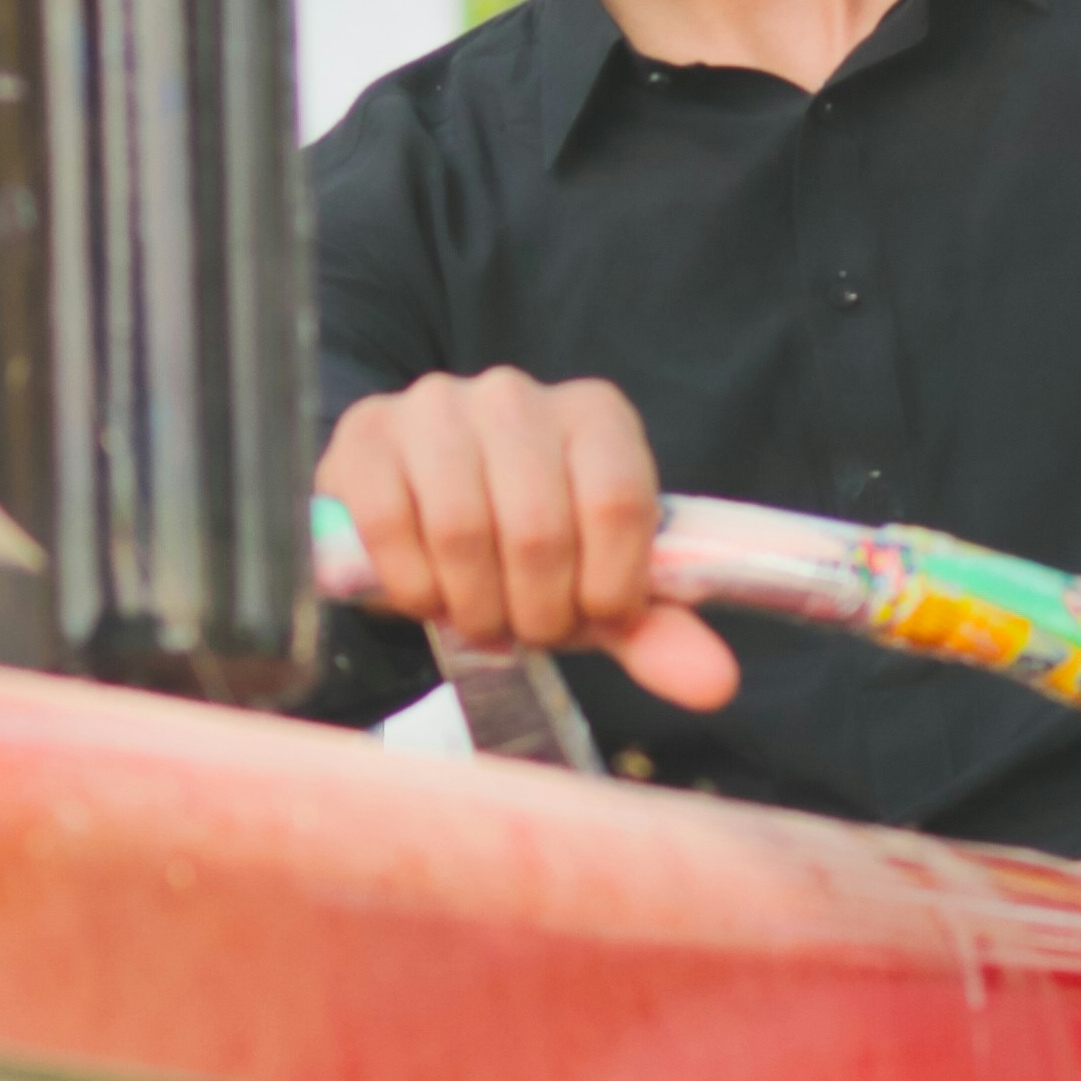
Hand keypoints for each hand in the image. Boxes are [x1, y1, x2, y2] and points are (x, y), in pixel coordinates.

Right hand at [315, 371, 736, 708]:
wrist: (416, 518)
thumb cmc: (519, 555)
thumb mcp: (592, 590)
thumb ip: (653, 632)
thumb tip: (715, 684)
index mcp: (594, 415)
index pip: (619, 506)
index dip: (606, 589)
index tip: (590, 618)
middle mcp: (515, 395)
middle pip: (539, 529)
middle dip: (534, 611)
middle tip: (524, 629)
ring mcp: (435, 407)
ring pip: (462, 529)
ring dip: (472, 606)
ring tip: (477, 618)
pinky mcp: (366, 435)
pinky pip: (390, 526)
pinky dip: (412, 586)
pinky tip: (425, 593)